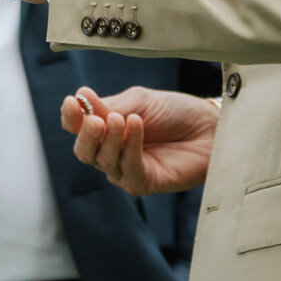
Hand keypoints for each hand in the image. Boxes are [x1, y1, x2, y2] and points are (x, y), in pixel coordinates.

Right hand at [59, 84, 216, 194]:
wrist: (209, 126)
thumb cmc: (174, 111)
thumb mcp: (140, 101)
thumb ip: (111, 106)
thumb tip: (80, 97)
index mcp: (104, 128)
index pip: (76, 127)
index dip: (71, 117)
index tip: (73, 102)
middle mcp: (110, 151)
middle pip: (84, 150)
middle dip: (86, 135)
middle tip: (96, 120)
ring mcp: (125, 169)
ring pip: (104, 161)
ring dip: (111, 139)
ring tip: (124, 119)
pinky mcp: (143, 183)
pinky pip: (128, 170)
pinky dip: (130, 148)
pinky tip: (136, 126)